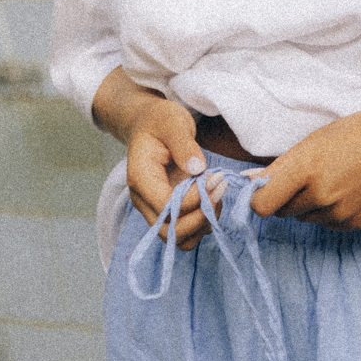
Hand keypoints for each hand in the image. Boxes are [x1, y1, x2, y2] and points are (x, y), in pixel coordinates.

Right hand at [125, 100, 224, 250]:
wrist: (151, 125)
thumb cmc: (160, 121)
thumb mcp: (172, 121)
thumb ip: (183, 144)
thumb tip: (198, 169)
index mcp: (140, 178)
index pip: (165, 205)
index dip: (193, 200)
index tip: (215, 178)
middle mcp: (144, 200)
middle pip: (168, 232)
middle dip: (200, 217)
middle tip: (220, 188)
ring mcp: (156, 208)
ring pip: (179, 238)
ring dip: (204, 223)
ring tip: (218, 193)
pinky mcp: (170, 211)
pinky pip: (187, 231)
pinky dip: (204, 222)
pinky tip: (214, 197)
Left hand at [247, 104, 360, 230]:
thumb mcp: (317, 139)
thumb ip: (280, 166)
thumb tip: (247, 182)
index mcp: (307, 168)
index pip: (262, 205)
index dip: (259, 197)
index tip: (265, 188)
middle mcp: (322, 195)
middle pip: (282, 211)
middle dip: (287, 196)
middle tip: (310, 173)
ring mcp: (340, 213)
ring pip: (305, 217)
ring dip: (310, 204)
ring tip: (336, 177)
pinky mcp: (355, 224)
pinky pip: (327, 223)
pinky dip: (330, 211)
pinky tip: (350, 188)